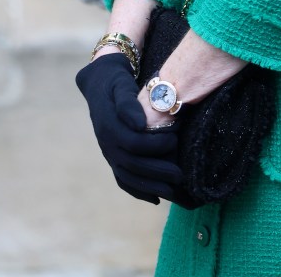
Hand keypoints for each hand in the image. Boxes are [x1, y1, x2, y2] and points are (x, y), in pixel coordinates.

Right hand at [75, 53, 182, 203]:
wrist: (99, 83)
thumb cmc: (115, 81)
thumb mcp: (120, 84)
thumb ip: (128, 103)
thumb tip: (139, 124)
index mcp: (108, 125)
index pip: (133, 143)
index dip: (154, 146)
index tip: (174, 140)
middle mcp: (106, 143)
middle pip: (132, 165)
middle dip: (157, 172)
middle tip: (181, 175)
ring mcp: (108, 153)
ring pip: (127, 177)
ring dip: (150, 187)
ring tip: (173, 191)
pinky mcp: (112, 157)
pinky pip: (123, 179)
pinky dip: (138, 191)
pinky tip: (156, 198)